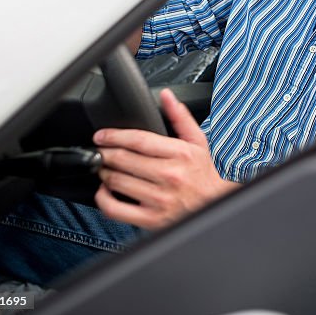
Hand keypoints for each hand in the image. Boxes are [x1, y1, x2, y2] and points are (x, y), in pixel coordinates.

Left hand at [94, 88, 236, 229]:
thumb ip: (180, 117)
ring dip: (103, 172)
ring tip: (104, 167)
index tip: (102, 135)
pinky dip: (103, 198)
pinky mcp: (151, 219)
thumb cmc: (204, 174)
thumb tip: (166, 95)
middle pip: (123, 159)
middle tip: (99, 150)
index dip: (114, 136)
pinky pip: (115, 208)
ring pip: (116, 181)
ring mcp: (159, 199)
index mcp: (180, 154)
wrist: (215, 204)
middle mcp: (169, 176)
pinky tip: (105, 190)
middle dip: (104, 153)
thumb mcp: (198, 141)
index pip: (139, 140)